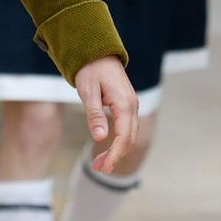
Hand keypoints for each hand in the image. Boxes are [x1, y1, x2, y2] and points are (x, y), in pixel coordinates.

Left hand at [73, 55, 138, 172]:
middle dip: (115, 156)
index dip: (115, 154)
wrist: (98, 52)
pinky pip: (127, 128)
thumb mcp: (88, 92)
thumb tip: (99, 138)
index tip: (104, 167)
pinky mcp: (127, 106)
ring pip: (129, 135)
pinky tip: (107, 148)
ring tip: (100, 163)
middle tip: (98, 169)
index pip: (123, 136)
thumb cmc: (91, 70)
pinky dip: (118, 141)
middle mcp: (132, 106)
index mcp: (125, 104)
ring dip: (117, 151)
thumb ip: (95, 114)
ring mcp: (131, 106)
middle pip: (129, 139)